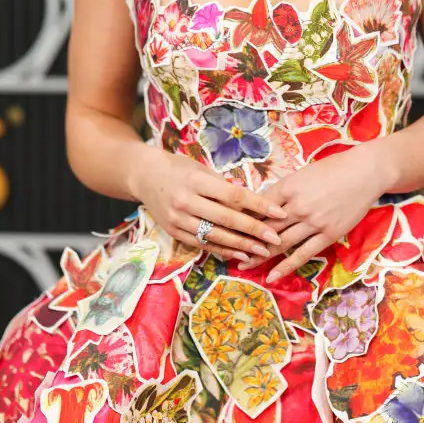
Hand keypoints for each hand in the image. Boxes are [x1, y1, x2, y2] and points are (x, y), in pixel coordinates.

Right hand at [129, 148, 286, 262]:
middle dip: (254, 231)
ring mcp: (178, 220)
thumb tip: (251, 200)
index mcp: (197, 181)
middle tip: (276, 239)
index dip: (258, 206)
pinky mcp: (173, 232)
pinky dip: (221, 250)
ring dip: (241, 245)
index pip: (234, 195)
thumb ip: (224, 185)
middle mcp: (186, 202)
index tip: (279, 213)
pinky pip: (202, 244)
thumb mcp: (201, 168)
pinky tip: (239, 254)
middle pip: (227, 219)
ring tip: (262, 251)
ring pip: (215, 236)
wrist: (144, 176)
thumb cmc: (178, 168)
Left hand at [238, 144, 386, 281]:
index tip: (229, 228)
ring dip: (261, 256)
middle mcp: (297, 205)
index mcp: (288, 186)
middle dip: (246, 240)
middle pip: (265, 227)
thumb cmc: (333, 168)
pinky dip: (286, 267)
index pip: (259, 206)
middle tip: (228, 251)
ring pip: (281, 243)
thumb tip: (264, 203)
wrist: (364, 172)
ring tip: (244, 266)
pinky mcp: (328, 234)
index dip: (243, 218)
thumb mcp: (303, 173)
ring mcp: (313, 221)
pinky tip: (272, 276)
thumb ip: (284, 190)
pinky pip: (302, 254)